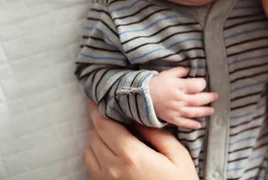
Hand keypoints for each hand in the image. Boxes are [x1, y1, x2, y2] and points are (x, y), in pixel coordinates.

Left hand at [83, 101, 197, 179]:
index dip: (97, 111)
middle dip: (101, 122)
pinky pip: (91, 167)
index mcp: (132, 156)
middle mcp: (113, 168)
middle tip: (112, 115)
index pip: (105, 126)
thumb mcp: (178, 156)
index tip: (94, 100)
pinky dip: (96, 155)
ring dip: (97, 139)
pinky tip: (112, 152)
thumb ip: (158, 135)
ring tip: (113, 134)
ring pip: (89, 151)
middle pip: (95, 136)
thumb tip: (141, 119)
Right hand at [149, 67, 218, 128]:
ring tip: (212, 111)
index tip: (203, 83)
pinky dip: (191, 125)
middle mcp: (179, 99)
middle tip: (216, 96)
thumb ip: (181, 72)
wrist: (141, 96)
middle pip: (198, 100)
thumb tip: (190, 71)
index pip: (197, 86)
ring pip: (194, 112)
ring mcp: (176, 110)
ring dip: (204, 112)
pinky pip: (183, 123)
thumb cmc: (156, 83)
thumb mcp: (168, 73)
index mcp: (179, 87)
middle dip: (209, 98)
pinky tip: (199, 125)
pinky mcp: (172, 118)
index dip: (202, 84)